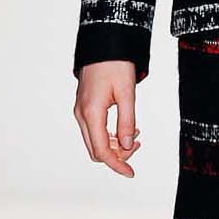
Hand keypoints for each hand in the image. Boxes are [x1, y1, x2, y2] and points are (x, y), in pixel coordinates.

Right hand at [74, 60, 140, 176]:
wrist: (103, 46)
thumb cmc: (115, 65)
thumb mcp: (127, 93)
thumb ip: (127, 121)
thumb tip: (129, 146)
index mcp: (91, 113)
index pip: (102, 151)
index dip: (117, 165)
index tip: (131, 173)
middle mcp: (82, 115)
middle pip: (96, 150)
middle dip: (117, 155)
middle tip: (138, 145)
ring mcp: (81, 112)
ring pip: (95, 142)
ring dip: (115, 145)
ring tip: (135, 135)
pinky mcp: (85, 108)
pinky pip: (95, 131)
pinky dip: (110, 136)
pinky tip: (126, 129)